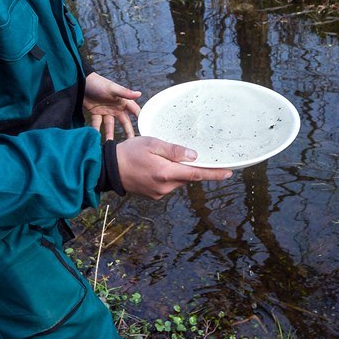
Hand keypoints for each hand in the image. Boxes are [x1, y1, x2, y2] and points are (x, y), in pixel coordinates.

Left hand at [84, 71, 140, 140]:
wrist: (80, 82)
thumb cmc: (98, 83)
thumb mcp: (112, 88)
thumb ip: (125, 93)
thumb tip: (139, 94)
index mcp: (122, 100)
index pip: (134, 111)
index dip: (140, 119)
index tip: (146, 130)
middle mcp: (116, 107)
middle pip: (124, 122)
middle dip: (128, 132)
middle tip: (131, 143)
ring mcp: (106, 111)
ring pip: (110, 125)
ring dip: (110, 134)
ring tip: (110, 144)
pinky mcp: (95, 113)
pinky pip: (97, 123)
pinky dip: (96, 130)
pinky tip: (96, 137)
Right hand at [115, 136, 232, 198]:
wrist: (109, 170)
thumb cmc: (130, 153)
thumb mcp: (152, 144)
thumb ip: (174, 150)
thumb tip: (193, 156)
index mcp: (166, 173)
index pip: (196, 174)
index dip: (214, 174)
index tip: (229, 173)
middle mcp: (165, 186)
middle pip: (188, 177)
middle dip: (190, 167)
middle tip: (185, 154)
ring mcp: (160, 193)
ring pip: (178, 181)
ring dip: (178, 171)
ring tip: (162, 158)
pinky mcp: (154, 195)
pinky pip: (169, 184)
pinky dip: (169, 175)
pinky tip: (157, 166)